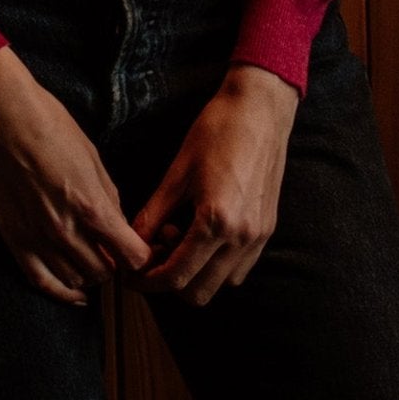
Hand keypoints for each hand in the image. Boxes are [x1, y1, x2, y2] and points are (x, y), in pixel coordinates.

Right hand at [0, 45, 151, 305]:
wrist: (3, 121)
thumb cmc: (51, 127)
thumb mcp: (93, 157)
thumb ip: (108, 196)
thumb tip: (118, 223)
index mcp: (92, 205)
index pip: (131, 255)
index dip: (141, 257)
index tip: (142, 251)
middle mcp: (67, 230)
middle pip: (104, 272)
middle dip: (116, 264)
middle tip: (115, 252)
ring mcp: (38, 239)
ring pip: (76, 280)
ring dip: (90, 274)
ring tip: (94, 259)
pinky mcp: (14, 241)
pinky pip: (42, 282)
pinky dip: (62, 293)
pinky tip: (75, 294)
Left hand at [128, 63, 299, 305]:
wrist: (261, 106)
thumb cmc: (218, 130)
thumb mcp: (178, 171)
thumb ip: (153, 214)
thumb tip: (130, 243)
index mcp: (215, 221)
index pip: (175, 277)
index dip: (147, 282)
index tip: (131, 274)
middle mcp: (241, 235)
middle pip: (198, 292)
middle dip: (170, 282)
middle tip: (154, 254)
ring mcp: (258, 234)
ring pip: (222, 284)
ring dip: (197, 273)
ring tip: (181, 237)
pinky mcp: (268, 227)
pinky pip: (240, 266)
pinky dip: (219, 264)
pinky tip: (205, 234)